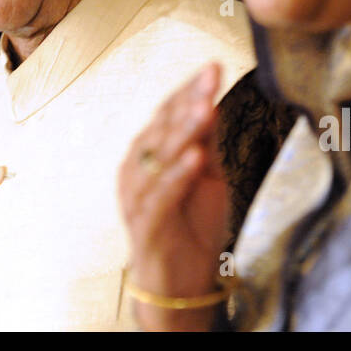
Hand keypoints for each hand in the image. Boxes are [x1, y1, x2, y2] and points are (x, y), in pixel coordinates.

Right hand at [119, 63, 230, 330]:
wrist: (180, 283)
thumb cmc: (190, 227)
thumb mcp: (206, 176)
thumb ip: (204, 140)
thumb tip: (210, 98)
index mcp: (149, 154)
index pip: (167, 112)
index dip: (189, 89)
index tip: (213, 67)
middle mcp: (137, 170)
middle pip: (161, 128)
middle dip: (187, 102)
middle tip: (209, 78)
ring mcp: (139, 197)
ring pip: (158, 157)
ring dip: (182, 131)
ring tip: (205, 107)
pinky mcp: (146, 225)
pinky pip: (160, 196)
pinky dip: (177, 175)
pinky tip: (195, 156)